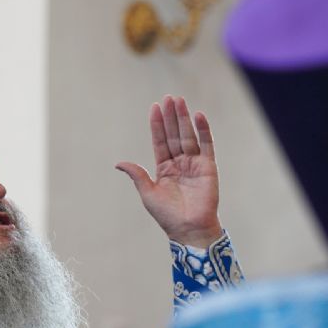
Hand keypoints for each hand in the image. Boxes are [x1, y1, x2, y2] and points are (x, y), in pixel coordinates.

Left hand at [116, 95, 221, 247]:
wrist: (189, 229)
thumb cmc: (167, 215)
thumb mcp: (148, 193)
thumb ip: (137, 175)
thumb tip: (119, 163)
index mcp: (164, 168)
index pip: (160, 141)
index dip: (157, 125)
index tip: (155, 107)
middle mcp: (179, 163)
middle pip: (174, 134)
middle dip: (170, 116)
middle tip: (168, 97)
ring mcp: (194, 164)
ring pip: (188, 136)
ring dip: (184, 118)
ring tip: (179, 100)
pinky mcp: (208, 167)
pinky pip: (206, 145)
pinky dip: (203, 130)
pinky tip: (198, 115)